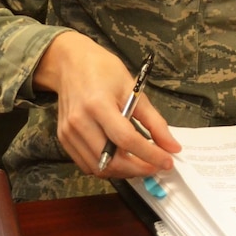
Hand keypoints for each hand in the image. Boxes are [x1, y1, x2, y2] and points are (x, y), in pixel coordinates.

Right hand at [33, 31, 180, 177]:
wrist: (71, 63)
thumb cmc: (103, 70)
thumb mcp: (133, 88)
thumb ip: (153, 120)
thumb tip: (171, 146)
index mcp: (98, 104)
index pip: (126, 139)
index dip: (150, 154)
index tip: (167, 161)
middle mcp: (79, 122)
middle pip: (111, 160)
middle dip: (138, 169)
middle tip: (156, 166)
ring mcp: (68, 133)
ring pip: (99, 168)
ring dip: (124, 171)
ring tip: (142, 164)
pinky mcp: (63, 139)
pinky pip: (86, 164)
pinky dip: (107, 168)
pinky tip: (121, 159)